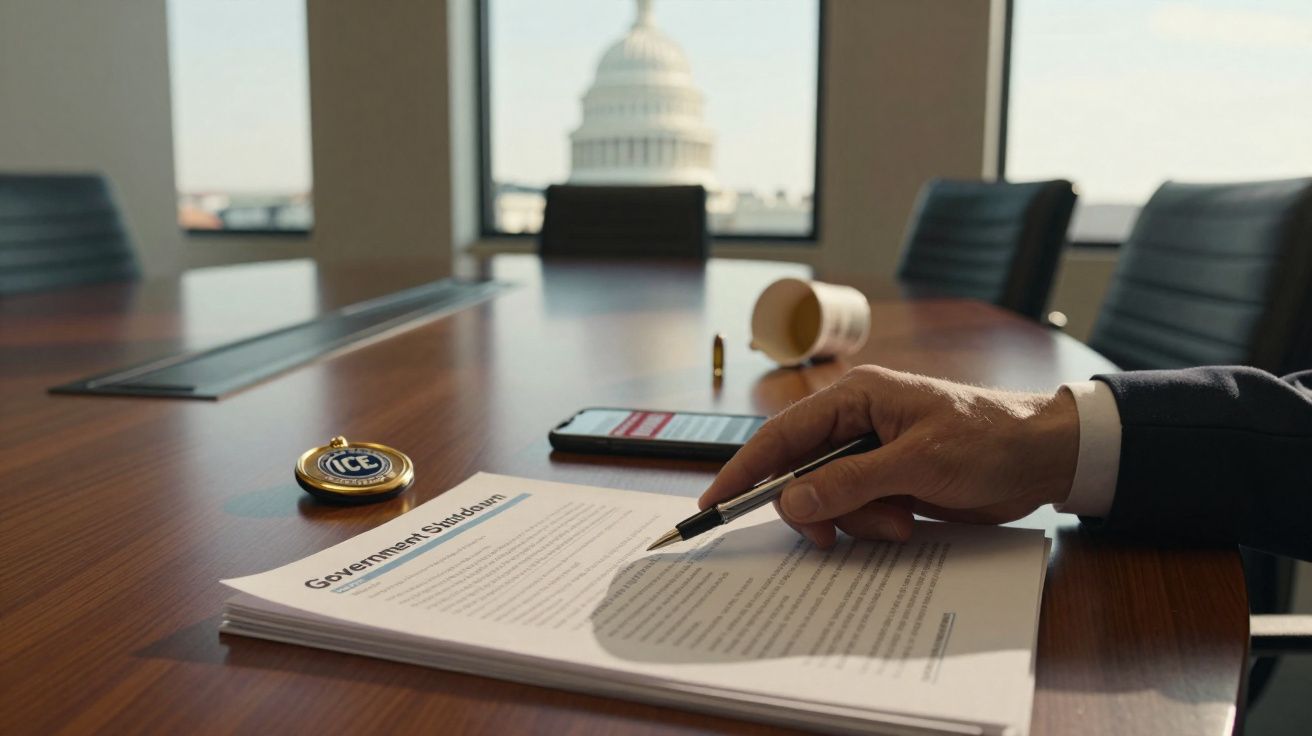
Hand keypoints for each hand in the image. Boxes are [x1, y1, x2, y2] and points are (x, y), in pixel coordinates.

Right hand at [699, 365, 1079, 546]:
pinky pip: (855, 510)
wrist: (1046, 457)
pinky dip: (873, 525)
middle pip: (800, 472)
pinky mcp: (889, 481)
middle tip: (830, 536)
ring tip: (900, 522)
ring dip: (856, 520)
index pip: (782, 434)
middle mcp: (857, 422)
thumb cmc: (988, 440)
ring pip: (827, 498)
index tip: (715, 502)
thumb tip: (792, 501)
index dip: (745, 469)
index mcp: (857, 397)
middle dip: (817, 508)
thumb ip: (850, 482)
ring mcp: (872, 453)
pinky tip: (907, 522)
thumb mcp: (917, 463)